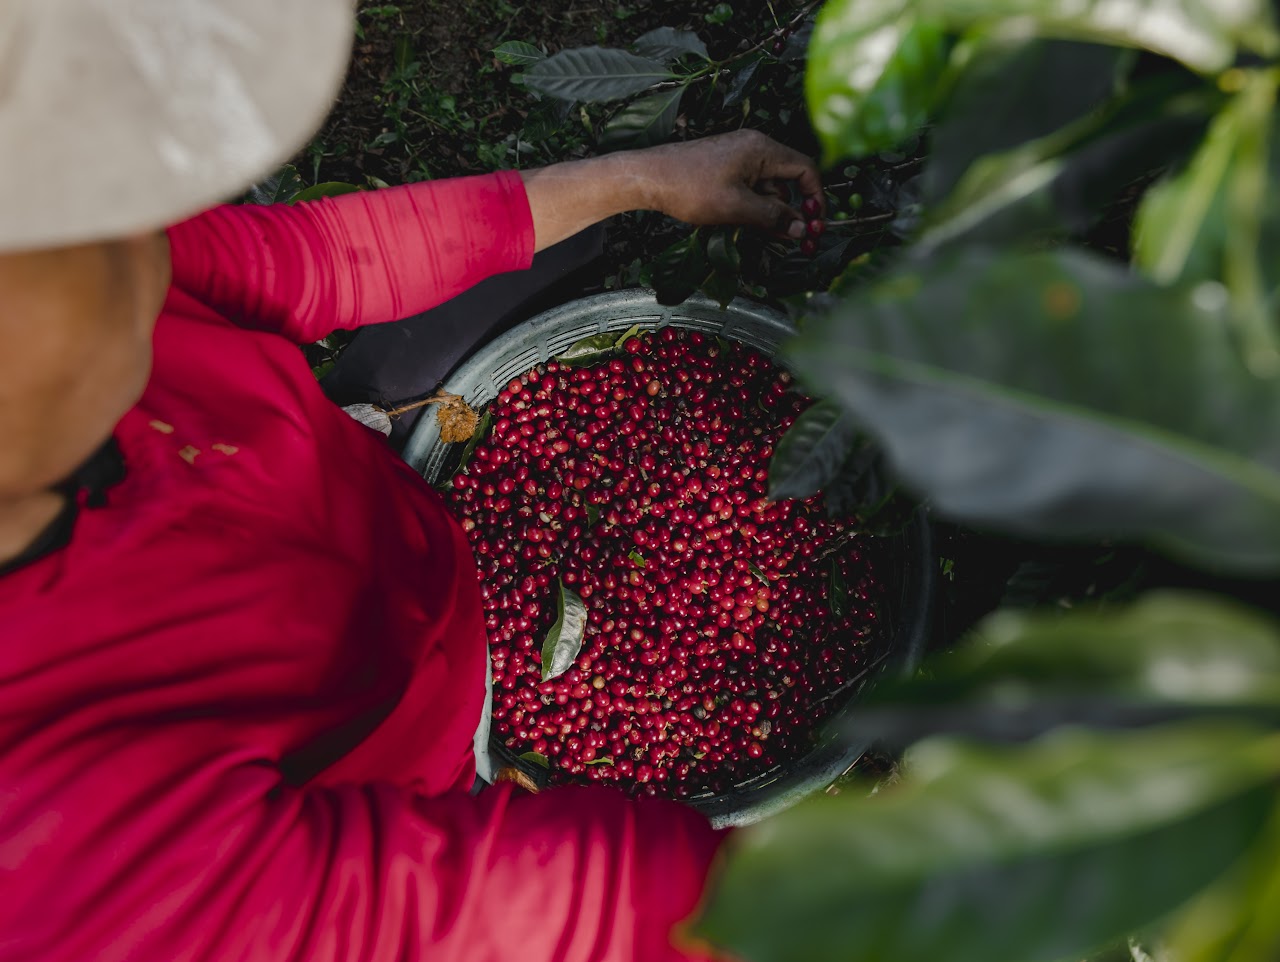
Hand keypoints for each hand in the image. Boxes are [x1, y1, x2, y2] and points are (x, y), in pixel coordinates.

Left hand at [635, 130, 822, 238]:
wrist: (648, 177)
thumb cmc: (689, 187)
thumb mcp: (737, 207)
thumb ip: (773, 218)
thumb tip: (801, 229)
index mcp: (762, 149)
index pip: (805, 169)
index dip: (815, 197)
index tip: (814, 224)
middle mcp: (754, 147)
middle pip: (787, 181)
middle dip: (788, 211)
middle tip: (787, 239)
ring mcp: (738, 156)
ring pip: (767, 188)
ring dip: (767, 212)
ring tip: (753, 231)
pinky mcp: (725, 167)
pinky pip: (749, 187)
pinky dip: (751, 206)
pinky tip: (738, 221)